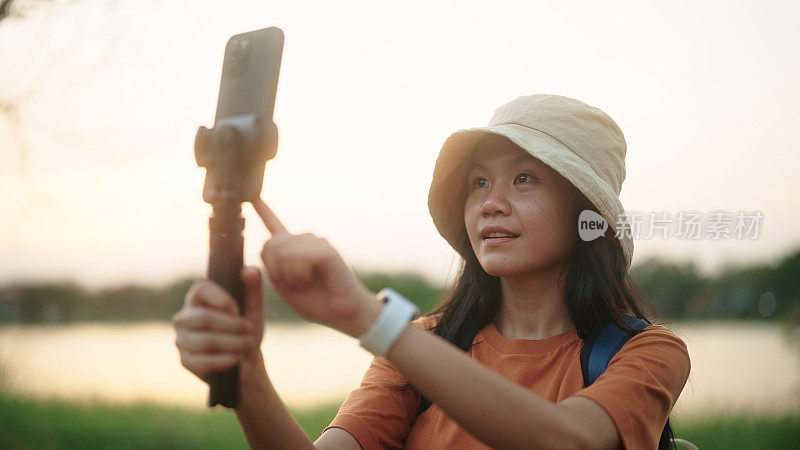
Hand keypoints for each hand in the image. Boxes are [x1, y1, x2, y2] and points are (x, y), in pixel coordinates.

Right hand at [172, 267, 265, 384]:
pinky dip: (225, 360)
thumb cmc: (247, 331)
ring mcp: (182, 339)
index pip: (201, 289)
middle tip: (250, 330)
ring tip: (248, 344)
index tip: (237, 309)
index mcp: (198, 299)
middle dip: (232, 325)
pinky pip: (204, 361)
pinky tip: (238, 358)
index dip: (221, 299)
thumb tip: (250, 270)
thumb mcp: (254, 309)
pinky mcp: (185, 361)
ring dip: (233, 343)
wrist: (245, 364)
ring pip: (205, 340)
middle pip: (204, 318)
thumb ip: (253, 288)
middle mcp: (184, 317)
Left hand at [251, 198, 380, 337]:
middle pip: (270, 245)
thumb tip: (266, 243)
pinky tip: (313, 278)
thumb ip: (272, 266)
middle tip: (295, 283)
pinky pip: (299, 258)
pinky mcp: (326, 249)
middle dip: (276, 271)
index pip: (274, 225)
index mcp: (293, 248)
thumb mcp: (285, 286)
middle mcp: (305, 240)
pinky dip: (300, 274)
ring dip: (290, 275)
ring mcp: (316, 242)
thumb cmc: (317, 302)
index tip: (251, 196)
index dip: (263, 210)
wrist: (342, 313)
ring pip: (282, 252)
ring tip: (306, 282)